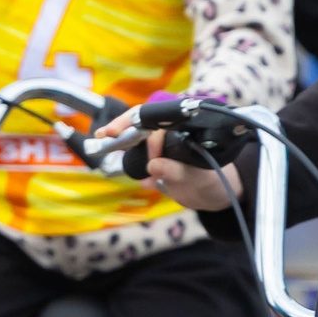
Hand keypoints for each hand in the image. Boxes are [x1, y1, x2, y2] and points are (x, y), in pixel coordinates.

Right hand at [99, 107, 242, 210]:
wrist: (213, 195)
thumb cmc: (212, 182)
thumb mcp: (198, 178)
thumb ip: (176, 171)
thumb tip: (153, 165)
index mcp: (185, 130)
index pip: (158, 121)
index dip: (141, 129)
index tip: (131, 143)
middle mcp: (172, 132)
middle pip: (142, 122)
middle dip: (123, 126)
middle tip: (104, 134)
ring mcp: (161, 144)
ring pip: (136, 136)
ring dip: (121, 140)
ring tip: (104, 143)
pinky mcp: (154, 157)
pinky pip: (136, 153)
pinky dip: (127, 159)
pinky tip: (127, 167)